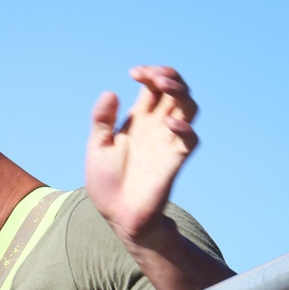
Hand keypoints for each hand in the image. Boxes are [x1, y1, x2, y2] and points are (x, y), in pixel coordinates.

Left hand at [85, 65, 198, 243]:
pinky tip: (168, 123)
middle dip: (168, 75)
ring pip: (188, 107)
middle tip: (152, 76)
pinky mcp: (174, 161)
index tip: (134, 73)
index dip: (150, 73)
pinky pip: (190, 139)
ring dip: (180, 91)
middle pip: (176, 90)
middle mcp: (157, 126)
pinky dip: (184, 127)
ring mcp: (168, 142)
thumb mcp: (97, 148)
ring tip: (163, 85)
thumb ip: (102, 121)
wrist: (118, 216)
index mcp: (140, 120)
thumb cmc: (107, 184)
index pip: (154, 86)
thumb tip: (111, 92)